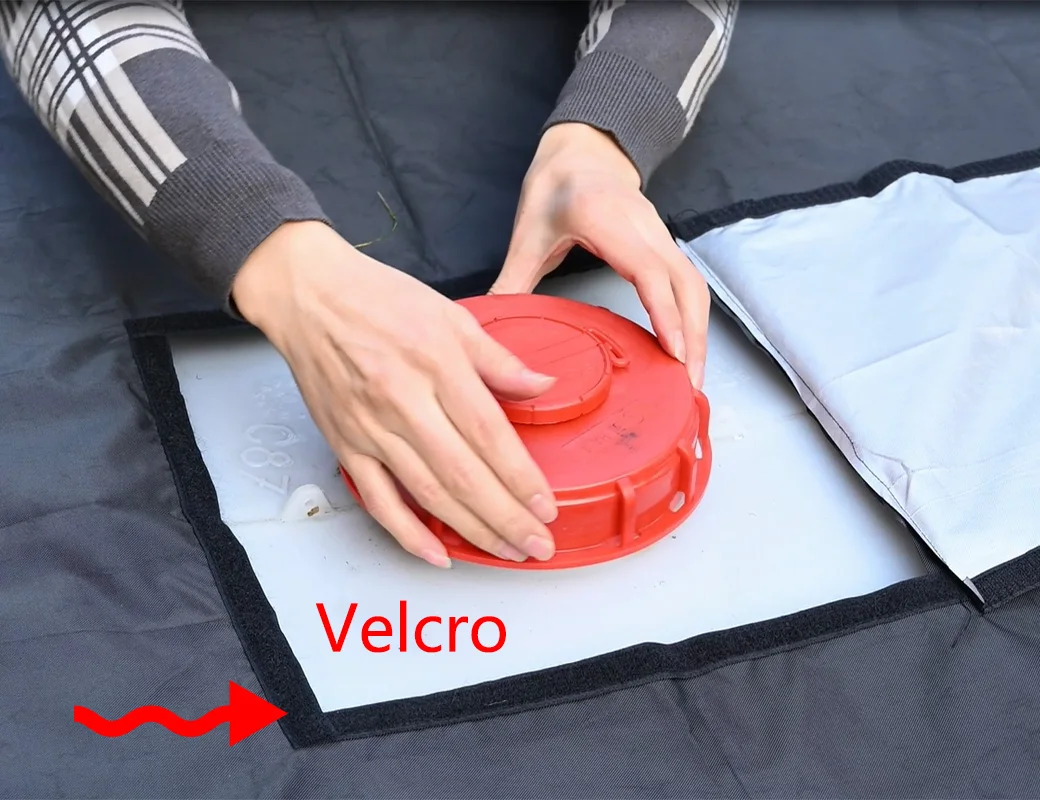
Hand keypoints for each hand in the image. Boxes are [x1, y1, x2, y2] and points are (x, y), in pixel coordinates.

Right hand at [231, 221, 559, 567]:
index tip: (545, 506)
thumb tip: (542, 386)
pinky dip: (407, 533)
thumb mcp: (450, 314)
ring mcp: (370, 428)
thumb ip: (498, 359)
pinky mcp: (345, 444)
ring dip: (470, 530)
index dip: (520, 477)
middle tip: (537, 545)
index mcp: (436, 363)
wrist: (306, 294)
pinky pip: (378, 500)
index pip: (488, 434)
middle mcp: (403, 401)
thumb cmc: (376, 297)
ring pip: (427, 493)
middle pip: (463, 474)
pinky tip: (437, 554)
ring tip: (505, 550)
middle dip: (506, 518)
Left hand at [490, 122, 709, 387]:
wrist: (583, 152)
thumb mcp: (526, 233)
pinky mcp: (666, 245)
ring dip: (699, 331)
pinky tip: (686, 349)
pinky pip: (689, 284)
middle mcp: (643, 226)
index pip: (646, 271)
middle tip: (689, 383)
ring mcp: (660, 234)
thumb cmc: (554, 187)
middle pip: (685, 284)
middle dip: (694, 335)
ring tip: (691, 377)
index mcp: (604, 219)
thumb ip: (512, 280)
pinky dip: (693, 318)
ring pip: (694, 286)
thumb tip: (491, 323)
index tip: (674, 351)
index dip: (664, 313)